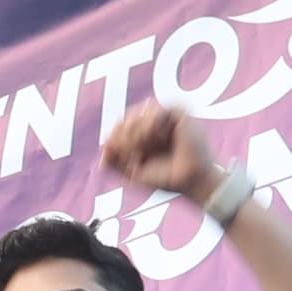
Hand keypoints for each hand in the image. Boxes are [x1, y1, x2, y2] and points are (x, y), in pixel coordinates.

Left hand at [102, 100, 220, 198]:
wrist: (189, 181)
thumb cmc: (166, 179)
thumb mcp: (134, 173)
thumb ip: (116, 162)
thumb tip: (102, 149)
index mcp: (142, 137)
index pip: (119, 128)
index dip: (113, 137)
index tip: (116, 154)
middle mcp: (152, 125)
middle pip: (125, 119)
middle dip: (123, 136)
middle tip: (131, 153)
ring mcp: (165, 118)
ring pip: (138, 112)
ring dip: (135, 131)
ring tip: (142, 147)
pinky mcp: (178, 113)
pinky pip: (154, 109)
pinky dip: (148, 123)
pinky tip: (153, 137)